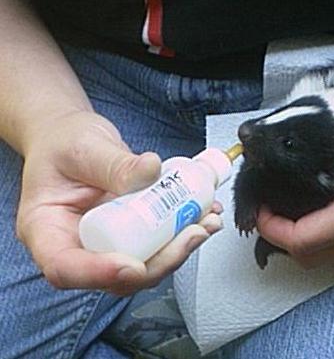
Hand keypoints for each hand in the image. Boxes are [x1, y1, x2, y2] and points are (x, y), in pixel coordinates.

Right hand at [16, 111, 221, 294]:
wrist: (73, 138)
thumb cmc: (63, 143)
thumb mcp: (84, 147)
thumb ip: (114, 163)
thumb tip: (151, 172)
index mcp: (47, 229)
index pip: (65, 268)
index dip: (100, 274)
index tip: (134, 264)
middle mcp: (78, 245)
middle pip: (116, 276)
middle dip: (160, 261)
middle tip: (190, 235)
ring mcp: (107, 243)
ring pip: (144, 264)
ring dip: (180, 249)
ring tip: (206, 222)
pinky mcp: (132, 234)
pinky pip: (157, 244)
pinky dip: (183, 234)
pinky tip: (203, 215)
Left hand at [256, 97, 333, 267]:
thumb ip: (322, 133)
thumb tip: (292, 138)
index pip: (302, 241)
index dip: (271, 228)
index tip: (261, 207)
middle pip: (310, 259)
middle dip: (280, 239)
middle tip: (271, 210)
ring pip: (328, 257)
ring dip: (301, 240)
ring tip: (290, 210)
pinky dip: (323, 237)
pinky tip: (320, 210)